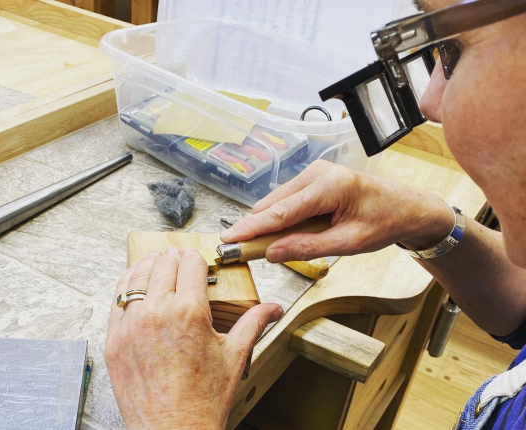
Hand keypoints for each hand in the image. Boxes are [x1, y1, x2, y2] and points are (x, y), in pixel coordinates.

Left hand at [105, 248, 282, 428]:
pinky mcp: (114, 340)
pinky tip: (131, 284)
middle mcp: (157, 313)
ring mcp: (131, 325)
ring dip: (147, 265)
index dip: (197, 258)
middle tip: (179, 258)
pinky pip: (115, 300)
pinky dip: (124, 287)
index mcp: (189, 312)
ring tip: (154, 261)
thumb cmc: (202, 401)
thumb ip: (253, 324)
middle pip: (163, 264)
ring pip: (135, 276)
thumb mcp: (233, 357)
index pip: (191, 264)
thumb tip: (272, 309)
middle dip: (174, 257)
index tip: (198, 260)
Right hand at [220, 160, 453, 262]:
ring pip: (277, 201)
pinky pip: (288, 199)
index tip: (229, 238)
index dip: (252, 227)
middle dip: (255, 226)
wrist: (408, 207)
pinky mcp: (315, 178)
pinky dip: (281, 217)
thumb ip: (308, 247)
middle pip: (273, 204)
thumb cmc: (385, 222)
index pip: (281, 211)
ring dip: (269, 223)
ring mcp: (315, 172)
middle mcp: (318, 173)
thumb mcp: (348, 243)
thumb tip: (272, 253)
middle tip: (238, 249)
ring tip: (263, 245)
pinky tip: (283, 233)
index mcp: (329, 186)